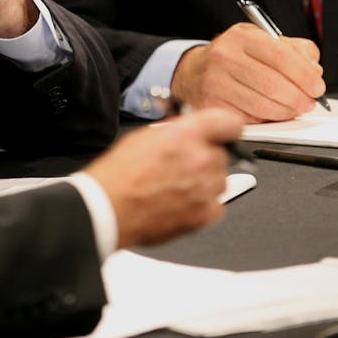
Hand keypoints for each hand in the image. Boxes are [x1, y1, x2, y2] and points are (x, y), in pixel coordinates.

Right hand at [82, 108, 243, 249]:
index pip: (229, 123)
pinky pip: (218, 205)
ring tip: (176, 186)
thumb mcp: (146, 135)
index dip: (226, 128)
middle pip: (222, 154)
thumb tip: (192, 132)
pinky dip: (204, 204)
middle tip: (183, 165)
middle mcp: (202, 158)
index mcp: (187, 133)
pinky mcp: (204, 214)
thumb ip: (177, 132)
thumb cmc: (119, 174)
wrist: (108, 208)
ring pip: (220, 180)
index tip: (224, 134)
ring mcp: (206, 188)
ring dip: (205, 181)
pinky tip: (181, 202)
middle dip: (206, 158)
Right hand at [171, 23, 323, 122]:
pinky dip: (266, 120)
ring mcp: (215, 83)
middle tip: (308, 102)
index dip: (304, 75)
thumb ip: (294, 50)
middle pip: (273, 84)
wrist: (193, 71)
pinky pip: (249, 120)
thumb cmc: (234, 57)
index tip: (317, 87)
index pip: (280, 56)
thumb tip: (313, 71)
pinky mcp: (211, 106)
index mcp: (241, 37)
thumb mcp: (262, 41)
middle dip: (299, 98)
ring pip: (263, 106)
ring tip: (292, 109)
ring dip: (286, 112)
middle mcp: (224, 57)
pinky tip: (270, 113)